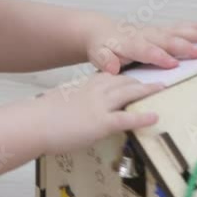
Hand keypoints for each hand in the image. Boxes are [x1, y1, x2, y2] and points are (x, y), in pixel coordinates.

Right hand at [35, 73, 163, 154]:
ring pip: (130, 92)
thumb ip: (73, 103)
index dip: (126, 75)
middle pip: (124, 80)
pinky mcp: (101, 122)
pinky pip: (127, 118)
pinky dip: (143, 117)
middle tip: (156, 79)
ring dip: (148, 90)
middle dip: (142, 80)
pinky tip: (155, 117)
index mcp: (84, 85)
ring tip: (163, 89)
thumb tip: (76, 111)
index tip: (136, 74)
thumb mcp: (61, 102)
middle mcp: (95, 91)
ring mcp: (99, 105)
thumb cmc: (41, 116)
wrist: (34, 123)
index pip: (111, 76)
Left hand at [86, 21, 196, 73]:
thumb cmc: (101, 47)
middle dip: (183, 46)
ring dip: (194, 34)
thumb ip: (105, 60)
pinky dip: (194, 26)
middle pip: (166, 40)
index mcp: (130, 44)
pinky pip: (179, 27)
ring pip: (176, 31)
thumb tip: (113, 67)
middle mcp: (145, 35)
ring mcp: (154, 31)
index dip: (159, 56)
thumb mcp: (98, 55)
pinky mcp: (160, 30)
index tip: (173, 63)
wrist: (100, 30)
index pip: (146, 50)